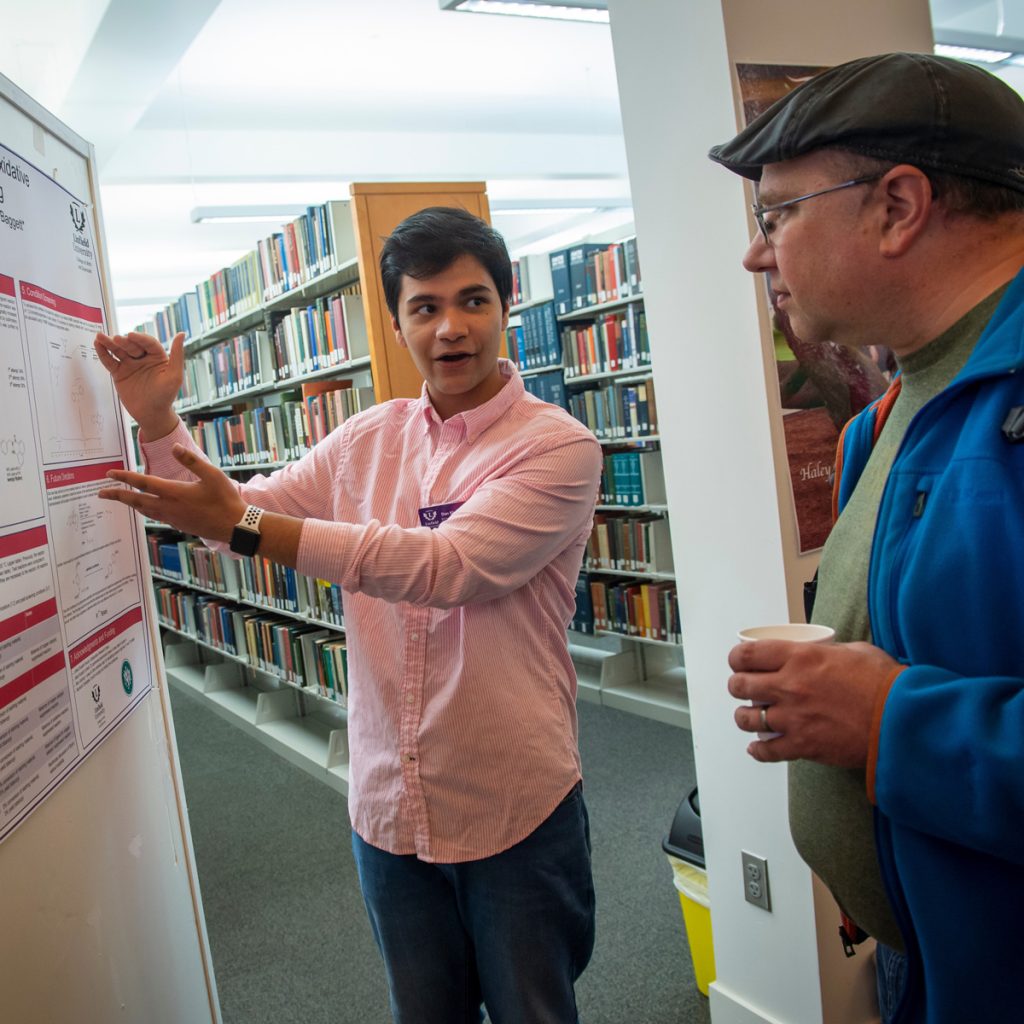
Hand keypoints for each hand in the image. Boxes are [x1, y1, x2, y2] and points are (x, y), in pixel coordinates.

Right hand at [94, 330, 183, 438]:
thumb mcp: (174, 375)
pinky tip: (97, 344)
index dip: (140, 338)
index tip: (131, 335)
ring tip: (100, 337)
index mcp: (158, 356)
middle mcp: (143, 358)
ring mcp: (130, 365)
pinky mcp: (119, 373)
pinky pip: (110, 361)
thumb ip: (177, 355)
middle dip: (124, 342)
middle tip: (117, 339)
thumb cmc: (166, 396)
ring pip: (119, 351)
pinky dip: (103, 353)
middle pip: (132, 346)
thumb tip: (181, 333)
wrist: (151, 414)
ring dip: (109, 343)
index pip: (148, 343)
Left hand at [97, 444, 245, 541]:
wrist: (234, 526)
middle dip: (118, 496)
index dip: (124, 478)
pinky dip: (144, 511)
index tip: (109, 474)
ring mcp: (173, 518)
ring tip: (120, 499)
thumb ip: (191, 461)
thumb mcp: (212, 475)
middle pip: (136, 501)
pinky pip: (154, 517)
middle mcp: (169, 507)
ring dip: (130, 504)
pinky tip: (145, 509)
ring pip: (144, 511)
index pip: (143, 483)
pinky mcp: (178, 524)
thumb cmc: (226, 499)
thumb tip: (174, 447)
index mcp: (174, 493)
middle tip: (101, 493)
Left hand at [727, 640, 902, 767]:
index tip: (739, 662)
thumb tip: (819, 654)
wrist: (902, 720)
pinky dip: (758, 751)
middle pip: (740, 685)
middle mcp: (789, 686)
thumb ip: (827, 652)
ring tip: (751, 716)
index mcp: (799, 657)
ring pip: (747, 719)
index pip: (748, 654)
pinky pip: (767, 752)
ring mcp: (793, 718)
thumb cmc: (885, 684)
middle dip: (738, 686)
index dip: (737, 658)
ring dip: (745, 717)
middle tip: (744, 688)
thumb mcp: (854, 651)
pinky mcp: (803, 745)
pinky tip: (758, 748)